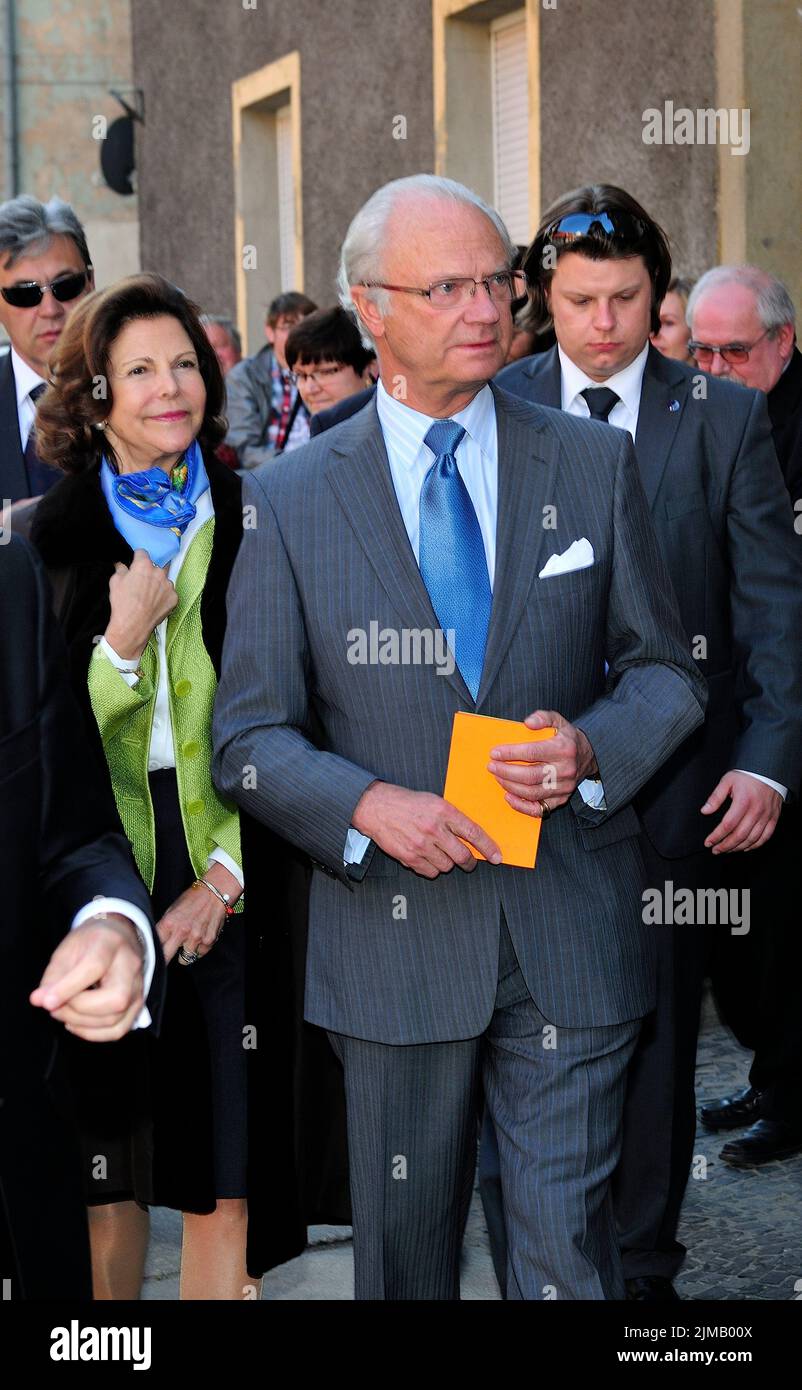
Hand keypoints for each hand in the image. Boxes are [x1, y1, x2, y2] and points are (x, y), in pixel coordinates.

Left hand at [29, 914, 145, 1040]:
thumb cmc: (89, 943)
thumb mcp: (66, 951)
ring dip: (81, 1024)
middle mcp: (131, 965)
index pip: (94, 968)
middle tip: (55, 1006)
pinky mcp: (138, 1004)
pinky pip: (118, 1030)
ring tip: (62, 1013)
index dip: (68, 988)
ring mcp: (139, 987)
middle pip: (115, 999)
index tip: (46, 1003)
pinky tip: (76, 1023)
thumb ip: (53, 977)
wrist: (117, 937)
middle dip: (78, 1010)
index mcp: (110, 943)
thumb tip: (39, 1001)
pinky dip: (92, 1033)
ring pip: (115, 1020)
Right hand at [104, 549, 177, 660]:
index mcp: (144, 565)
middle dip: (149, 572)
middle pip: (155, 567)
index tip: (136, 563)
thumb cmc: (122, 603)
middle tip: (141, 583)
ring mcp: (168, 585)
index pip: (143, 553)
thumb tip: (121, 565)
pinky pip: (169, 593)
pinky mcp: (174, 598)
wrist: (133, 625)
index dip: (137, 558)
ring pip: (163, 580)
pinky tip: (154, 603)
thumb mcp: (115, 582)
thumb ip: (120, 569)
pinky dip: (163, 596)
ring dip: (157, 584)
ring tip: (148, 596)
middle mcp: (159, 572)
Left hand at [156, 864, 239, 963]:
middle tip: (167, 956)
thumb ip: (164, 928)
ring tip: (189, 939)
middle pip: (166, 957)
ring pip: (184, 959)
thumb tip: (155, 942)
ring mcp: (196, 938)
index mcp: (169, 923)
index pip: (155, 945)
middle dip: (165, 958)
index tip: (153, 956)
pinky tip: (200, 936)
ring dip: (185, 952)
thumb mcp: (171, 910)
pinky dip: (199, 949)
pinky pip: (199, 954)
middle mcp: (182, 932)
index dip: (153, 951)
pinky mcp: (208, 941)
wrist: (214, 893)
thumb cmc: (192, 900)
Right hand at [351, 781, 501, 878]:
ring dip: (447, 863)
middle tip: (469, 862)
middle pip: (462, 856)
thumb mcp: (434, 801)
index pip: (473, 833)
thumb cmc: (406, 803)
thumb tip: (471, 838)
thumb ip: (452, 818)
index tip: (497, 857)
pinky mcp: (409, 857)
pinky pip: (430, 872)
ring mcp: (421, 845)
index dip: (488, 847)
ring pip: (447, 866)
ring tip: (438, 853)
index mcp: (443, 811)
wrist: (376, 807)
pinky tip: (426, 856)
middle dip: (469, 863)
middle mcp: (434, 829)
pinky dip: (431, 868)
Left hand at [487, 709, 597, 816]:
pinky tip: (508, 796)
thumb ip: (543, 717)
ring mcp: (563, 787)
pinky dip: (521, 806)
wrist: (588, 756)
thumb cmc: (567, 738)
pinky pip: (539, 809)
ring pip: (532, 792)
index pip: (532, 752)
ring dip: (510, 786)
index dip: (511, 753)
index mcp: (563, 749)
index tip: (494, 752)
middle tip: (491, 766)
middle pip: (530, 775)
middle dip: (506, 772)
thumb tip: (528, 723)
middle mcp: (565, 770)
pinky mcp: (561, 800)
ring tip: (498, 777)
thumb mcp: (558, 721)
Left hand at [701, 771, 781, 852]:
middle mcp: (756, 811)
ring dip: (738, 848)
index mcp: (743, 802)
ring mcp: (766, 816)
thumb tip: (705, 811)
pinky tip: (745, 848)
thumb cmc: (747, 775)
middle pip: (739, 836)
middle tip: (715, 850)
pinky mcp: (773, 818)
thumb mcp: (727, 781)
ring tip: (727, 850)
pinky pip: (765, 837)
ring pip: (752, 839)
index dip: (716, 836)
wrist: (769, 771)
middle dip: (725, 846)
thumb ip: (715, 797)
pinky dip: (755, 845)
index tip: (708, 842)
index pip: (727, 825)